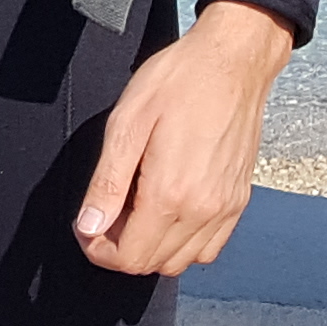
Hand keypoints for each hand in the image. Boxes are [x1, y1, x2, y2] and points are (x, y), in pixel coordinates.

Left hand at [74, 0, 294, 277]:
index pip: (130, 258)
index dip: (99, 250)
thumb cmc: (179, 81)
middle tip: (108, 212)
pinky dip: (184, 244)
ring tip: (136, 209)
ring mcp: (226, 207)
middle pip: (154, 264)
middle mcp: (203, 209)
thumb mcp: (127, 123)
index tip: (87, 228)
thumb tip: (89, 226)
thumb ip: (107, 183)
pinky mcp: (239, 200)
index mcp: (170, 193)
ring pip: (182, 261)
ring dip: (152, 248)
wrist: (234, 61)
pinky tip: (168, 211)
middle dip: (122, 249)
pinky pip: (210, 247)